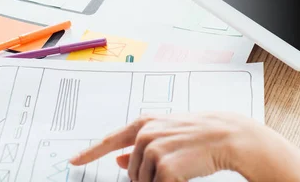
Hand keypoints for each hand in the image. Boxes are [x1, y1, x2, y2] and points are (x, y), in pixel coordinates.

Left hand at [70, 113, 260, 181]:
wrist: (226, 135)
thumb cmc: (199, 133)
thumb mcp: (167, 132)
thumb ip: (140, 144)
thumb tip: (118, 160)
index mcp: (145, 123)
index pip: (111, 140)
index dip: (90, 152)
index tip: (74, 161)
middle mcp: (145, 134)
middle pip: (131, 171)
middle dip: (146, 176)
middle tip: (172, 165)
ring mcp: (154, 150)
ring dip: (158, 181)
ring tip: (181, 165)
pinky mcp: (165, 167)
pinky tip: (184, 172)